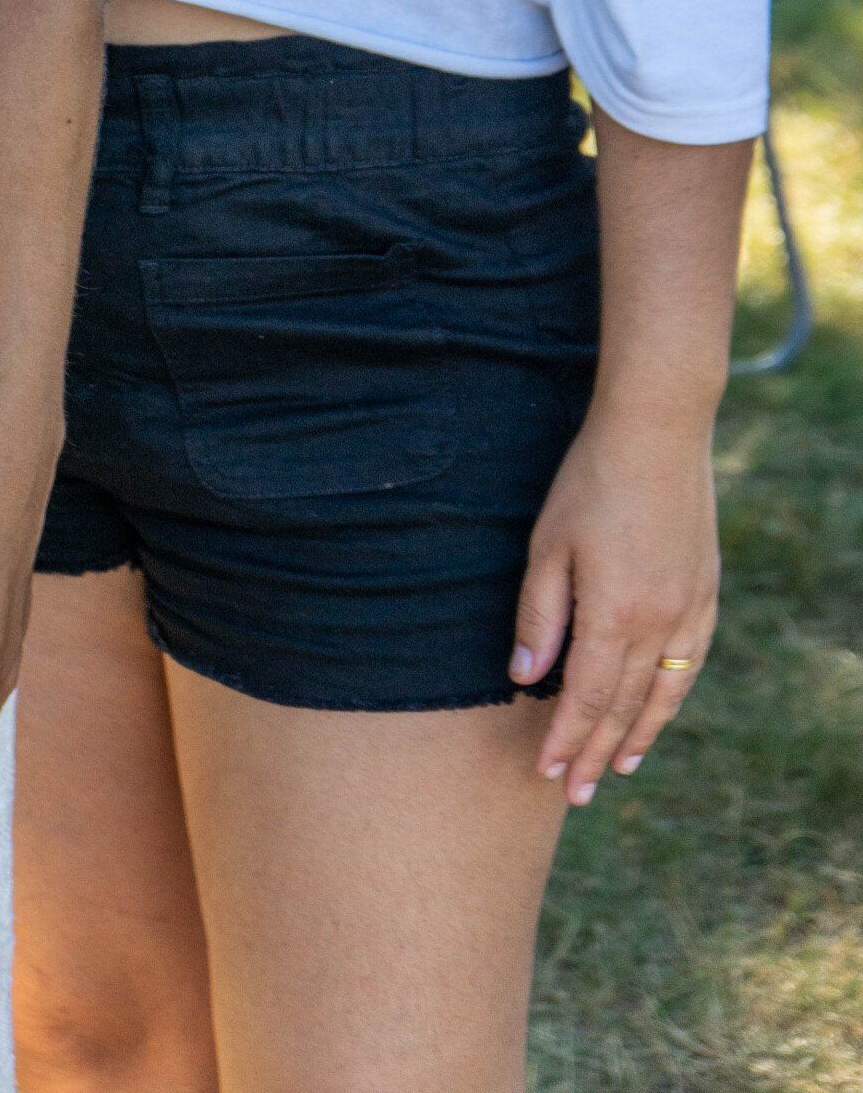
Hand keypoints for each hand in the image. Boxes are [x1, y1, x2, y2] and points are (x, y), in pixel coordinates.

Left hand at [511, 397, 719, 805]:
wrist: (657, 435)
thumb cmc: (590, 483)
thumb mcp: (548, 546)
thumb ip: (539, 616)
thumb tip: (524, 677)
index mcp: (613, 616)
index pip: (586, 698)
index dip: (565, 738)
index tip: (546, 772)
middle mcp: (658, 626)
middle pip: (624, 707)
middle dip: (595, 753)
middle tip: (575, 794)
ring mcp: (688, 612)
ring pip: (662, 695)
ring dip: (637, 736)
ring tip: (615, 770)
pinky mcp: (705, 594)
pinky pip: (689, 665)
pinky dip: (671, 698)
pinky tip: (658, 713)